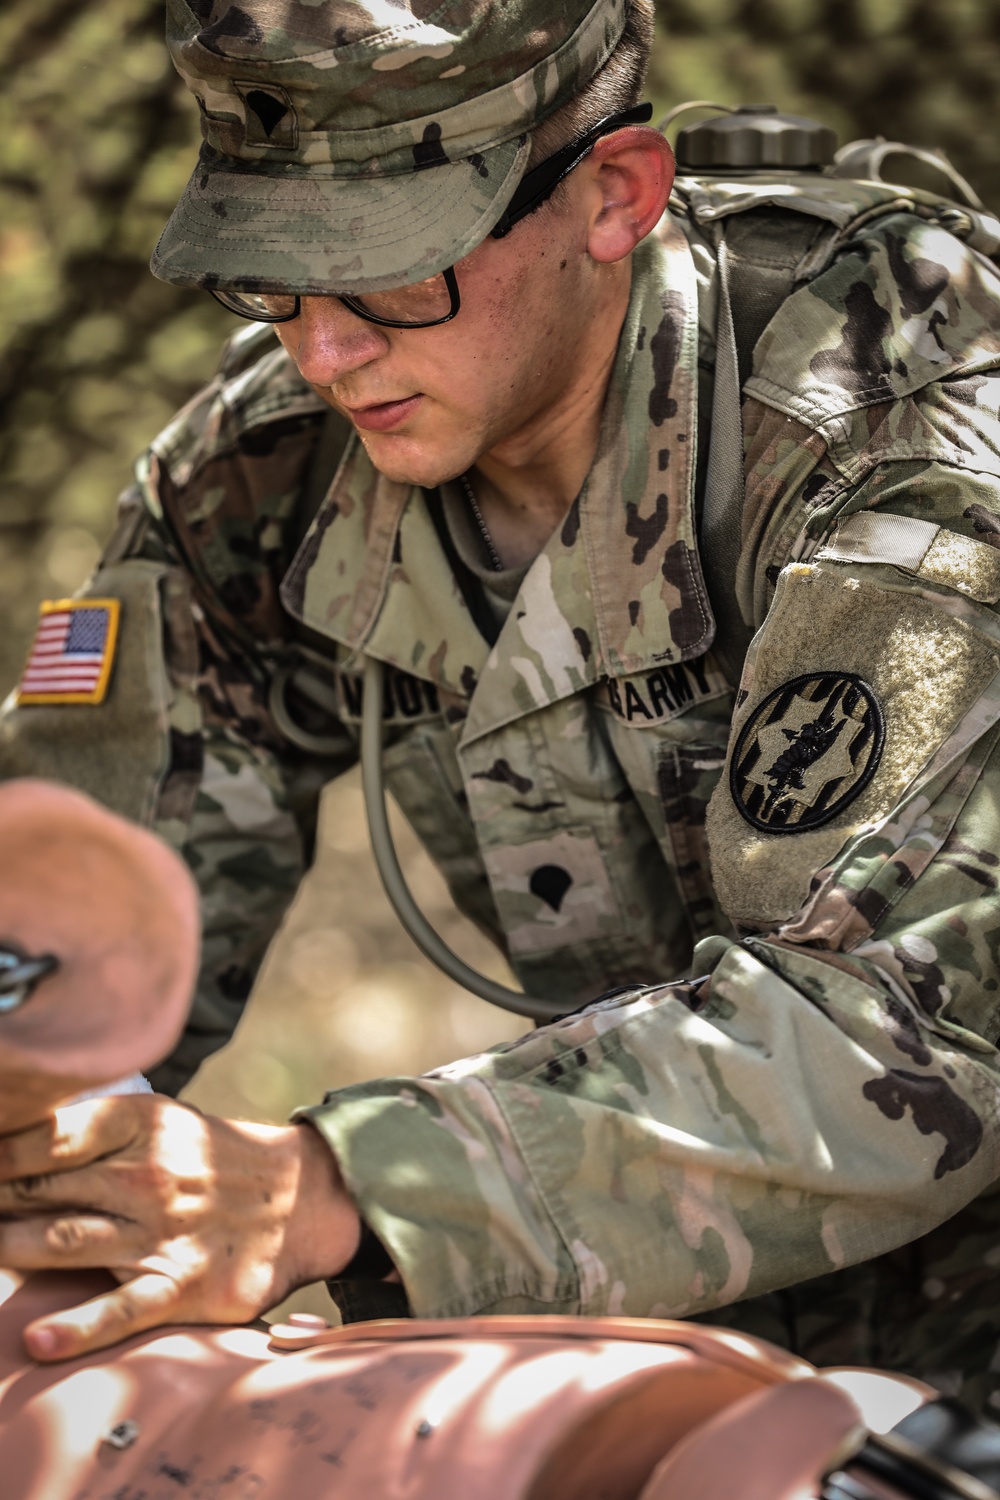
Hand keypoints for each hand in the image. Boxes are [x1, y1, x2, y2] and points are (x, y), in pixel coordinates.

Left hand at [0, 1093, 359, 1360]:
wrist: (299, 1200)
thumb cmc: (211, 1160)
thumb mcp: (162, 1121)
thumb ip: (96, 1128)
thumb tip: (15, 1139)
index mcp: (139, 1124)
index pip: (43, 1135)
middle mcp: (145, 1175)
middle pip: (38, 1188)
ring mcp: (160, 1232)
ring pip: (61, 1241)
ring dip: (8, 1248)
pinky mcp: (179, 1285)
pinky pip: (120, 1308)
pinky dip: (77, 1327)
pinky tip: (40, 1340)